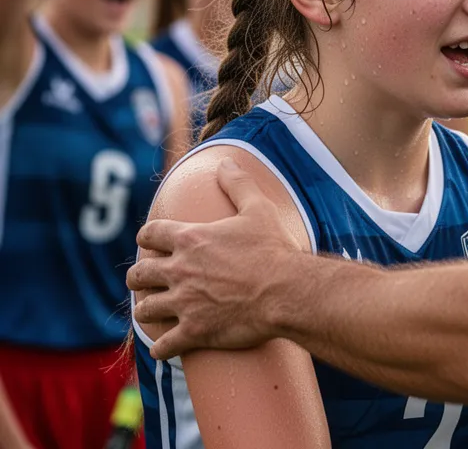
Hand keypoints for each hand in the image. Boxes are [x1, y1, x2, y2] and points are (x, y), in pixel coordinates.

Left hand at [128, 159, 300, 358]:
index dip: (147, 237)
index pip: (149, 234)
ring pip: (145, 309)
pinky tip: (166, 346)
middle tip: (147, 279)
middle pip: (138, 274)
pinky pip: (162, 345)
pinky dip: (162, 347)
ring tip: (155, 311)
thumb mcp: (258, 209)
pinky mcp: (193, 332)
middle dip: (140, 276)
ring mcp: (184, 303)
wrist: (287, 291)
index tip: (151, 242)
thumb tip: (226, 161)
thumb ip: (238, 184)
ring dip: (148, 310)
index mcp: (191, 240)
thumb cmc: (273, 249)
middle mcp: (180, 271)